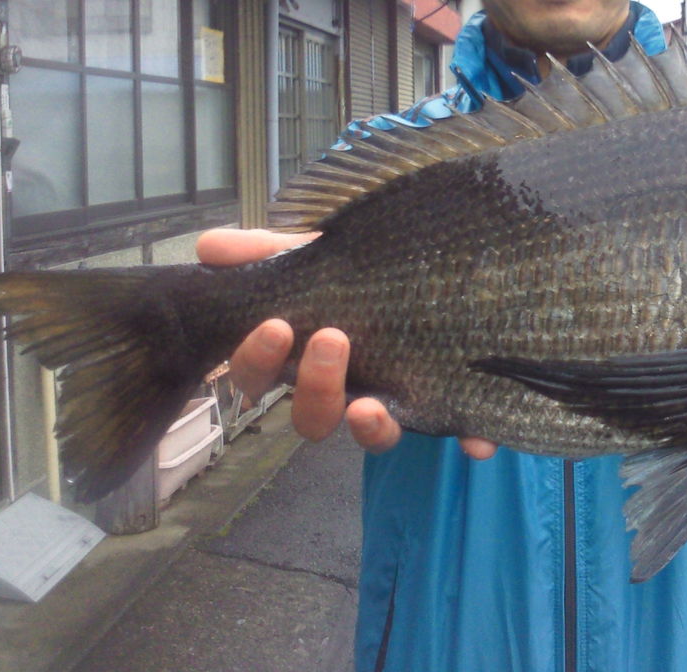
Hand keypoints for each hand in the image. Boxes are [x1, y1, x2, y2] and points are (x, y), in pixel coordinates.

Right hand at [196, 228, 496, 458]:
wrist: (444, 254)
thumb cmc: (365, 259)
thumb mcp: (318, 246)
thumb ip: (267, 247)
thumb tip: (208, 245)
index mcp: (301, 355)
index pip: (258, 375)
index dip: (256, 358)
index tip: (275, 325)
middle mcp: (344, 388)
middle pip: (310, 416)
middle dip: (314, 385)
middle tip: (333, 339)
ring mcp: (395, 400)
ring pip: (373, 432)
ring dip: (369, 426)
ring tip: (371, 408)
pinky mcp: (448, 404)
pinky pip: (457, 431)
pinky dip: (468, 439)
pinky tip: (478, 441)